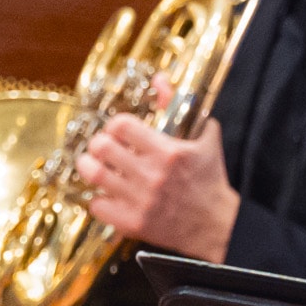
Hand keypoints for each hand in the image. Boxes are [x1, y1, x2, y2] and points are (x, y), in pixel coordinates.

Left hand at [76, 100, 240, 261]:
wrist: (216, 225)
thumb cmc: (210, 178)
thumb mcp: (203, 136)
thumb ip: (178, 105)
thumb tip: (158, 80)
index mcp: (168, 151)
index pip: (122, 125)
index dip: (114, 125)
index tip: (117, 131)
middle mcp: (152, 175)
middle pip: (102, 148)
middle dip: (97, 144)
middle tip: (101, 148)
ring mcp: (140, 200)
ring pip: (94, 174)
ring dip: (88, 166)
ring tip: (93, 165)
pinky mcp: (133, 223)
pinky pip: (97, 206)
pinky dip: (97, 198)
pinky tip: (107, 194)